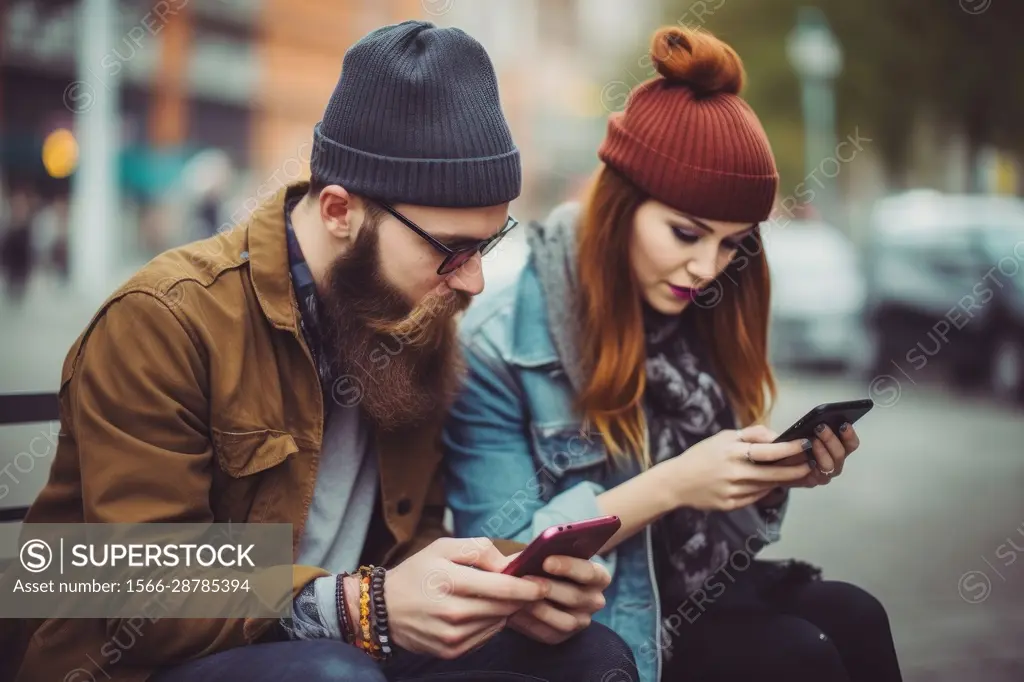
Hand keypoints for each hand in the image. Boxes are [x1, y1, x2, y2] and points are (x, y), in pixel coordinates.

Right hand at [381, 537, 548, 659]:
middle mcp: (453, 613)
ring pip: (498, 622)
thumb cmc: (417, 572)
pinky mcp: (451, 651)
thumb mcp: (443, 547)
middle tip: (527, 586)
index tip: (543, 583)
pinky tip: (481, 610)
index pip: (503, 589)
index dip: (528, 587)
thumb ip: (479, 549)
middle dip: (521, 597)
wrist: (384, 608)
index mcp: (451, 582)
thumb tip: (509, 563)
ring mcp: (452, 636)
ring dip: (505, 610)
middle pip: (505, 607)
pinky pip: (486, 636)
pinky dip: (491, 623)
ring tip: (499, 597)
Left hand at [508, 555, 610, 644]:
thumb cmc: (542, 563)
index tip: (546, 561)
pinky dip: (530, 623)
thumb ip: (542, 552)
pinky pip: (548, 633)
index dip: (570, 567)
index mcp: (597, 576)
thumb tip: (529, 554)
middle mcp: (594, 601)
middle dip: (550, 588)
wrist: (532, 586)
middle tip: (526, 578)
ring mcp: (580, 621)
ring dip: (540, 608)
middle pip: (577, 597)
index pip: (591, 573)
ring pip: (565, 620)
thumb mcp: (545, 553)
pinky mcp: (561, 635)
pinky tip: (514, 611)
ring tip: (519, 596)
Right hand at [657, 425, 812, 511]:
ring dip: (783, 481)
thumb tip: (776, 436)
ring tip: (794, 473)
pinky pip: (756, 497)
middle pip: (775, 474)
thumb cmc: (700, 456)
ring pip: (768, 487)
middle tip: (810, 465)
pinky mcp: (731, 505)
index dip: (791, 449)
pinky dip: (766, 490)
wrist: (676, 482)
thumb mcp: (723, 436)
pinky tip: (770, 484)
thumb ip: (751, 434)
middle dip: (796, 470)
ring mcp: (733, 491)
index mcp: (732, 452)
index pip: (769, 451)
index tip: (806, 444)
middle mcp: (735, 473)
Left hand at [786, 422, 860, 488]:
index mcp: (838, 450)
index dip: (849, 435)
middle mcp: (835, 464)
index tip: (843, 424)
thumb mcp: (806, 432)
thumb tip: (819, 419)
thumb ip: (816, 428)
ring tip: (813, 440)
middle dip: (831, 440)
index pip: (851, 444)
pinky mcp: (811, 482)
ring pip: (829, 465)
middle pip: (841, 454)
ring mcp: (824, 475)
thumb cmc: (796, 444)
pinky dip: (810, 465)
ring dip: (822, 452)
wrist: (779, 464)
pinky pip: (813, 475)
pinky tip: (805, 456)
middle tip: (820, 428)